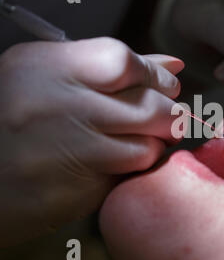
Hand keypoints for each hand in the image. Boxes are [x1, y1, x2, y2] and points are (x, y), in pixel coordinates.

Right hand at [0, 37, 183, 246]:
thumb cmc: (14, 117)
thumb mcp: (48, 74)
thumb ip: (111, 67)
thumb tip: (172, 65)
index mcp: (46, 68)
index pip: (126, 63)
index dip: (157, 76)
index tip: (166, 86)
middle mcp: (55, 108)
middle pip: (148, 108)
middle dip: (169, 115)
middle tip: (165, 118)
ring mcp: (64, 154)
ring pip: (147, 148)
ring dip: (153, 146)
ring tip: (135, 142)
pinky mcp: (72, 196)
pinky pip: (126, 179)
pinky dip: (131, 171)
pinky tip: (113, 165)